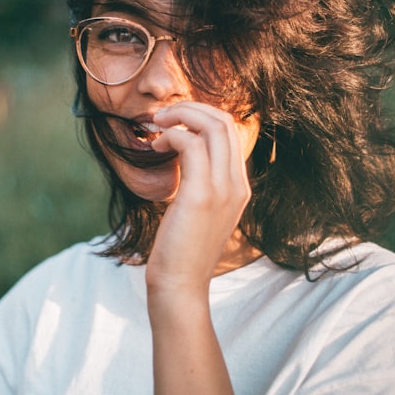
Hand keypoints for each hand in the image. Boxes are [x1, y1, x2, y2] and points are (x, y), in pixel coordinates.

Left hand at [146, 101, 255, 296]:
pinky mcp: (201, 195)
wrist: (180, 286)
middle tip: (162, 117)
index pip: (231, 132)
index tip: (175, 122)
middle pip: (225, 121)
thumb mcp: (200, 212)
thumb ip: (202, 184)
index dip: (202, 116)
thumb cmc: (182, 251)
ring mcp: (223, 189)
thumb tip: (186, 157)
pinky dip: (172, 135)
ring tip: (157, 125)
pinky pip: (191, 144)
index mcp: (239, 187)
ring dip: (180, 116)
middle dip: (191, 108)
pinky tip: (154, 147)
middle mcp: (237, 184)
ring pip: (212, 126)